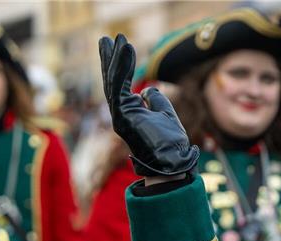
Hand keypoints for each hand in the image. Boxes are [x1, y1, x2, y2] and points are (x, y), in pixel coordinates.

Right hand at [98, 33, 198, 176]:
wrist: (173, 163)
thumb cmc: (171, 145)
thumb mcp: (166, 116)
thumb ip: (156, 101)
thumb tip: (147, 90)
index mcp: (130, 114)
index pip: (121, 87)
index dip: (122, 67)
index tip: (123, 48)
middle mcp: (121, 114)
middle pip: (112, 82)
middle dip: (110, 59)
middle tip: (107, 38)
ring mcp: (120, 116)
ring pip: (113, 82)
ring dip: (114, 59)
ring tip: (115, 39)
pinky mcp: (122, 116)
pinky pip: (119, 87)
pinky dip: (122, 68)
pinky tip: (125, 52)